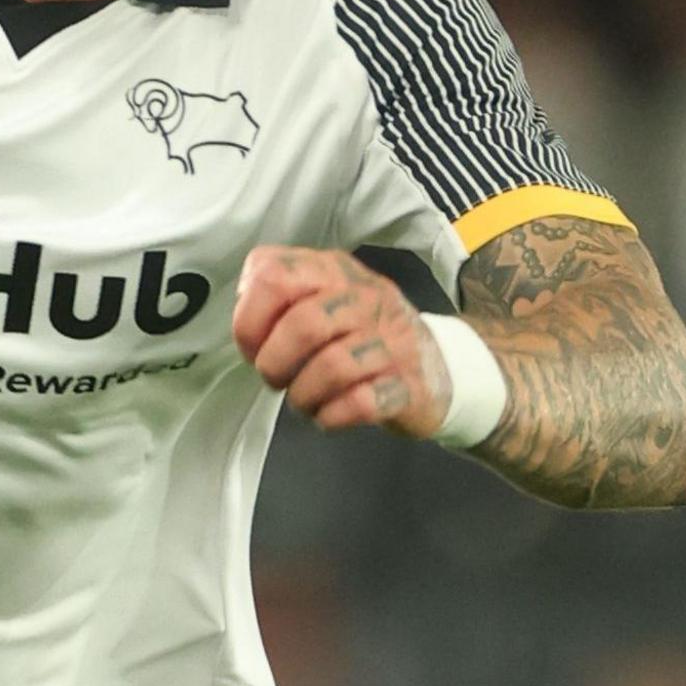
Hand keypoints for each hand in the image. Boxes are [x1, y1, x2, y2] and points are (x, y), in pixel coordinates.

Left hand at [231, 246, 452, 437]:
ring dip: (303, 395)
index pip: (274, 275)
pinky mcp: (410, 385)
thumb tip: (244, 306)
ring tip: (304, 401)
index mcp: (334, 270)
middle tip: (277, 379)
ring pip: (332, 366)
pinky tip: (329, 414)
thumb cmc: (362, 335)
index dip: (249, 319)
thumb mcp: (324, 297)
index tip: (252, 347)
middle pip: (302, 324)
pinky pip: (361, 403)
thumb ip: (280, 294)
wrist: (441, 368)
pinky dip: (333, 415)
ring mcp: (393, 341)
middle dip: (274, 363)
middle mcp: (367, 297)